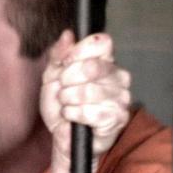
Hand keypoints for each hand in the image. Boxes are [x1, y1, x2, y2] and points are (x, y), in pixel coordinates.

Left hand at [40, 30, 130, 168]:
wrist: (63, 136)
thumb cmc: (62, 105)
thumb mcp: (52, 76)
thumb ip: (58, 55)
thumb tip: (68, 35)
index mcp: (104, 61)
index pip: (102, 42)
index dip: (79, 51)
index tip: (65, 63)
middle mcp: (118, 76)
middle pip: (92, 66)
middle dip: (68, 79)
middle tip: (64, 89)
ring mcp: (121, 97)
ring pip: (89, 91)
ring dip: (68, 99)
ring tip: (67, 104)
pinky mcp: (118, 117)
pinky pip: (90, 111)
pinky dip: (73, 114)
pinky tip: (72, 116)